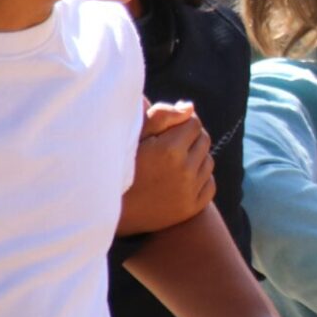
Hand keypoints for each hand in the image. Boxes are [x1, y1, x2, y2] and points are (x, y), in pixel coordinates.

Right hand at [118, 99, 214, 234]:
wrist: (107, 210)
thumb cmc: (120, 166)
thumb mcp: (135, 136)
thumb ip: (162, 115)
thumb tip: (190, 107)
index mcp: (170, 150)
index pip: (194, 123)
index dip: (181, 124)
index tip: (167, 132)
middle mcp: (184, 171)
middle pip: (204, 141)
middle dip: (190, 139)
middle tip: (169, 147)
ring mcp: (188, 192)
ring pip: (208, 162)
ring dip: (196, 158)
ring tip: (172, 164)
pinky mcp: (190, 209)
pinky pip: (209, 185)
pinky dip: (200, 180)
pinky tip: (180, 180)